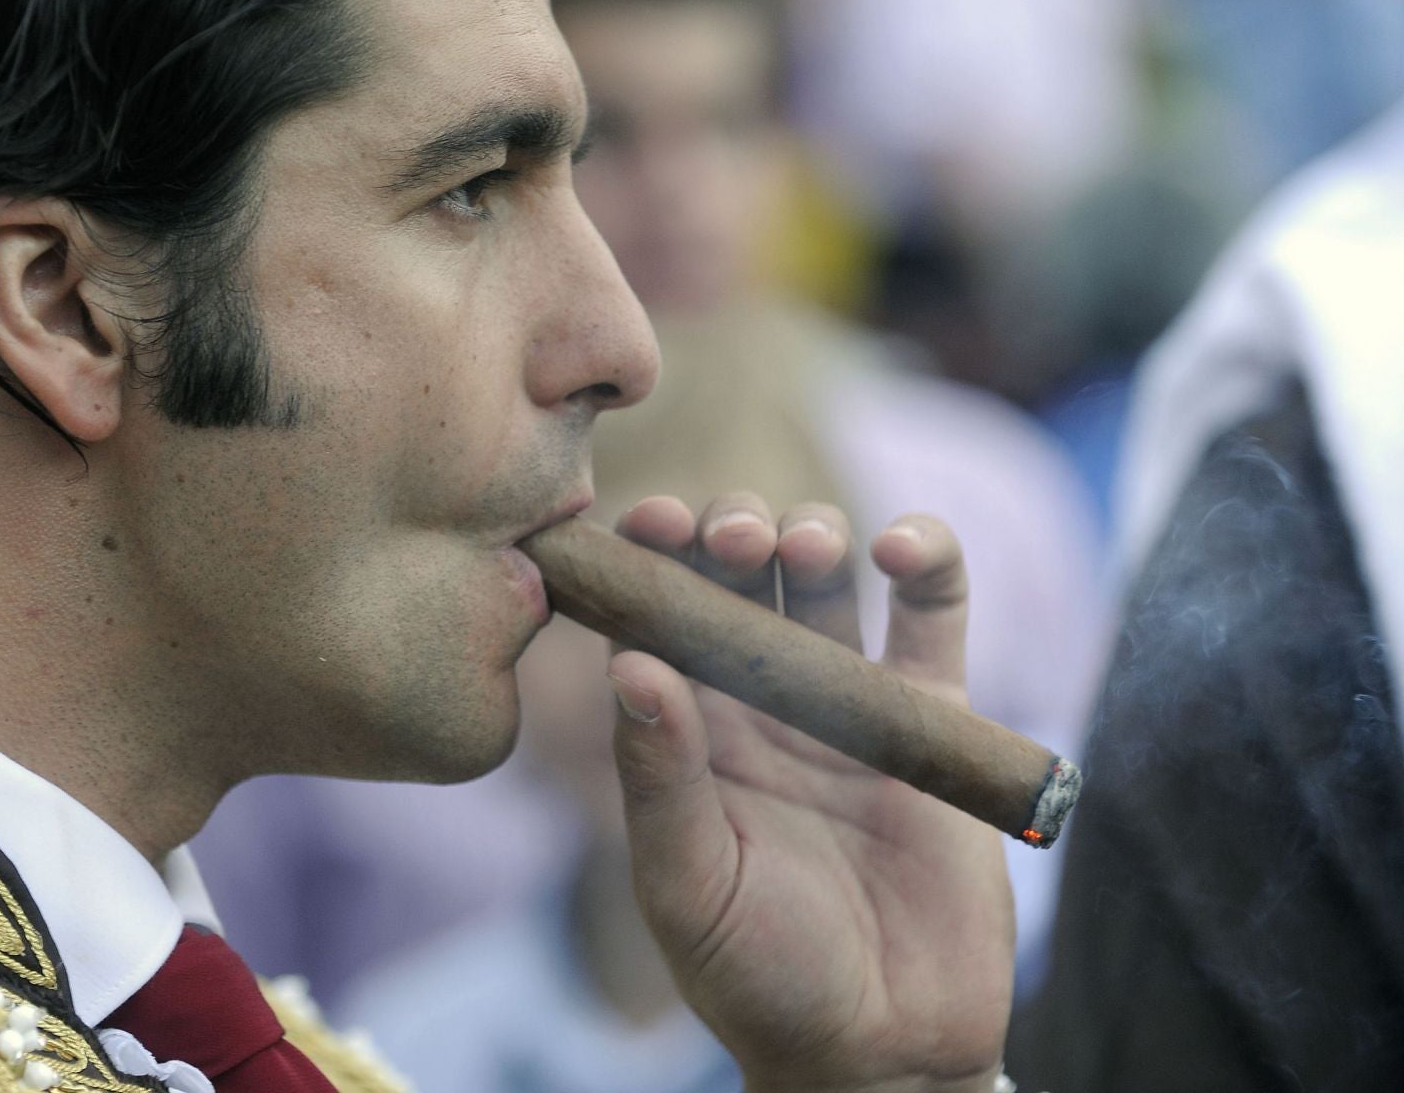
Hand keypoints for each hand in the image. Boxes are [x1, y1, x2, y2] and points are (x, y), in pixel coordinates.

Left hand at [608, 494, 1012, 1092]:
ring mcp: (846, 701)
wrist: (885, 1050)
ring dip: (812, 533)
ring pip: (827, 578)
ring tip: (807, 545)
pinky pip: (932, 615)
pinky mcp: (931, 715)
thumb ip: (661, 778)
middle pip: (738, 577)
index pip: (655, 616)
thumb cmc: (762, 978)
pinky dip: (925, 560)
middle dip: (728, 533)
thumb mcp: (692, 885)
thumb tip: (629, 664)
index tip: (646, 522)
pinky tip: (900, 544)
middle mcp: (757, 701)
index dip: (648, 559)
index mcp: (685, 730)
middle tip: (727, 535)